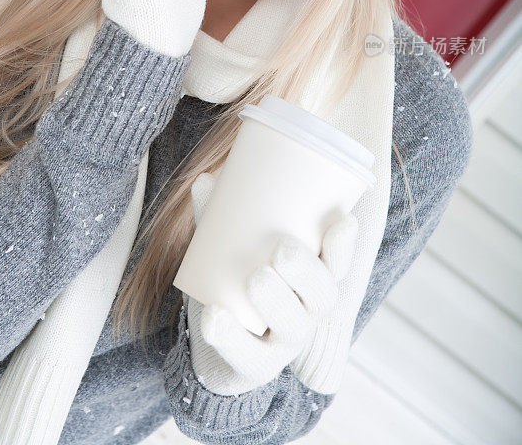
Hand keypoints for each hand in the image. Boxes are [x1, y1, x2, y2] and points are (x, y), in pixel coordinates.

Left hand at [184, 172, 353, 395]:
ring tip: (255, 277)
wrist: (216, 345)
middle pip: (322, 296)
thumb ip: (220, 218)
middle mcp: (306, 312)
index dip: (343, 245)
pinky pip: (248, 357)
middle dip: (306, 271)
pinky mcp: (254, 367)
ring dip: (277, 301)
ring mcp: (282, 342)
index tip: (343, 220)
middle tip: (282, 248)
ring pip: (293, 326)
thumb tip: (205, 180)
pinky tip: (214, 316)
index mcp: (311, 280)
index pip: (337, 264)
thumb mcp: (232, 249)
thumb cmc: (236, 284)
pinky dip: (229, 336)